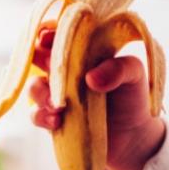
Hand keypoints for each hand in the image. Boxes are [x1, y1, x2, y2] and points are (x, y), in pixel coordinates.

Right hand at [29, 25, 164, 169]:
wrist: (134, 137)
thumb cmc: (133, 96)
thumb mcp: (135, 75)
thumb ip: (119, 68)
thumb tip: (91, 78)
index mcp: (83, 52)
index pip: (60, 34)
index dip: (50, 32)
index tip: (48, 37)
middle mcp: (66, 70)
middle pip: (38, 56)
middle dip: (36, 58)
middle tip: (48, 66)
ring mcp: (57, 94)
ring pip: (33, 86)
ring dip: (39, 92)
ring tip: (58, 104)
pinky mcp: (53, 118)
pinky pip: (35, 114)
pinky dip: (41, 116)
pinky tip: (57, 120)